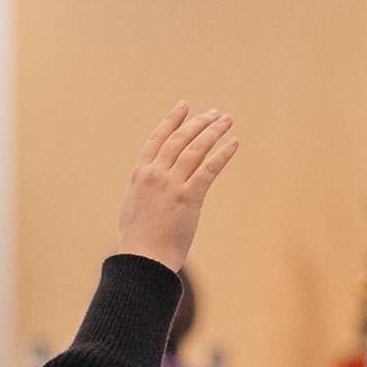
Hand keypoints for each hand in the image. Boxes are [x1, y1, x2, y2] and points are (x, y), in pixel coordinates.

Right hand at [118, 103, 238, 272]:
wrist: (143, 260)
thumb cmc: (137, 240)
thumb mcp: (132, 208)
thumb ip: (142, 190)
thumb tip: (148, 182)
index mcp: (140, 175)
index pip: (157, 140)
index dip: (171, 121)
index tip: (184, 106)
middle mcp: (155, 175)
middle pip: (179, 139)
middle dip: (198, 123)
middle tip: (214, 113)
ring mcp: (171, 185)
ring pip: (195, 149)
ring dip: (213, 131)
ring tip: (227, 120)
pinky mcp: (188, 198)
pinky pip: (209, 169)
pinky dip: (223, 154)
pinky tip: (234, 144)